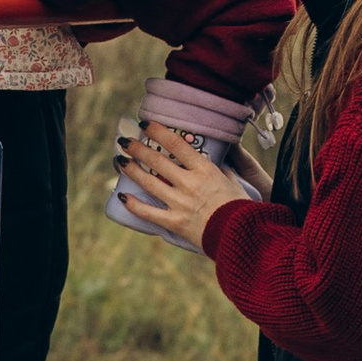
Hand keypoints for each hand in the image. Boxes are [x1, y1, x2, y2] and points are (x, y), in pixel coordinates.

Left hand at [117, 117, 247, 251]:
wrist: (241, 235)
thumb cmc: (241, 208)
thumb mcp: (232, 181)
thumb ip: (220, 170)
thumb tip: (214, 161)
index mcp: (204, 169)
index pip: (177, 144)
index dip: (158, 131)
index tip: (146, 125)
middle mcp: (189, 183)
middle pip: (157, 160)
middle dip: (138, 149)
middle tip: (124, 142)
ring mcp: (180, 203)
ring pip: (149, 182)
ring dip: (131, 170)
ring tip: (120, 162)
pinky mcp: (175, 222)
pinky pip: (148, 213)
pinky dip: (133, 204)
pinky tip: (122, 196)